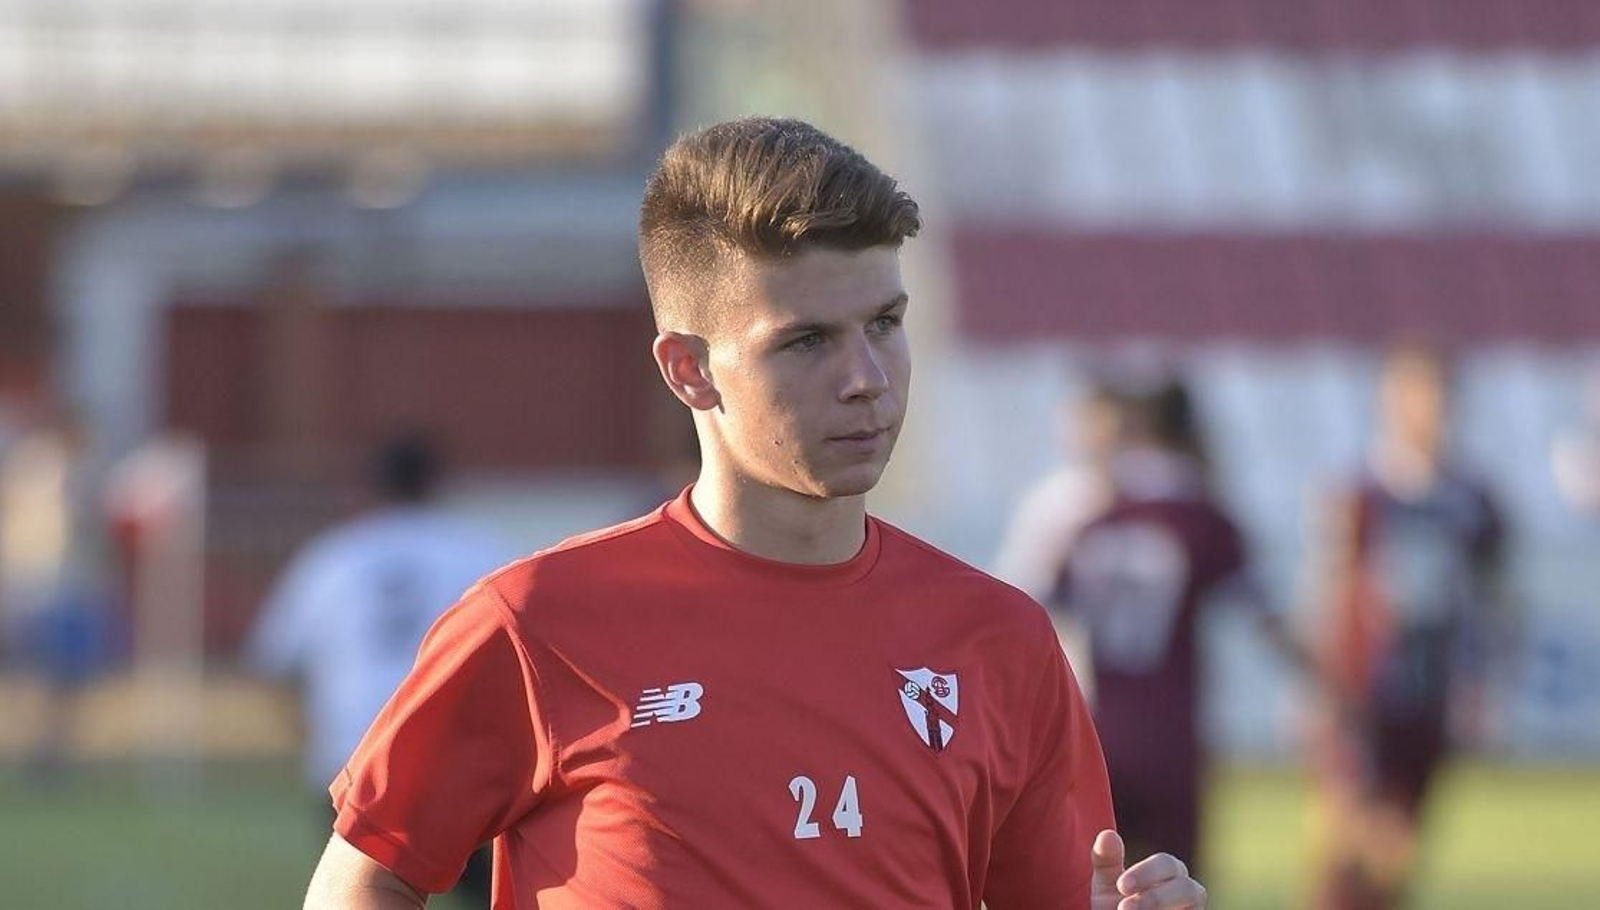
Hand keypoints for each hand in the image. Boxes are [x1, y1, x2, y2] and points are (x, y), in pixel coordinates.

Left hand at [1090, 829, 1206, 908]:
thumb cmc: (1113, 907)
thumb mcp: (1106, 886)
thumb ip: (1106, 860)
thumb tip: (1108, 835)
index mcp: (1168, 873)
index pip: (1166, 863)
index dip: (1146, 873)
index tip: (1121, 886)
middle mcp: (1186, 892)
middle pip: (1186, 887)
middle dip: (1155, 897)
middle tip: (1124, 908)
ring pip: (1192, 905)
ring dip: (1160, 907)